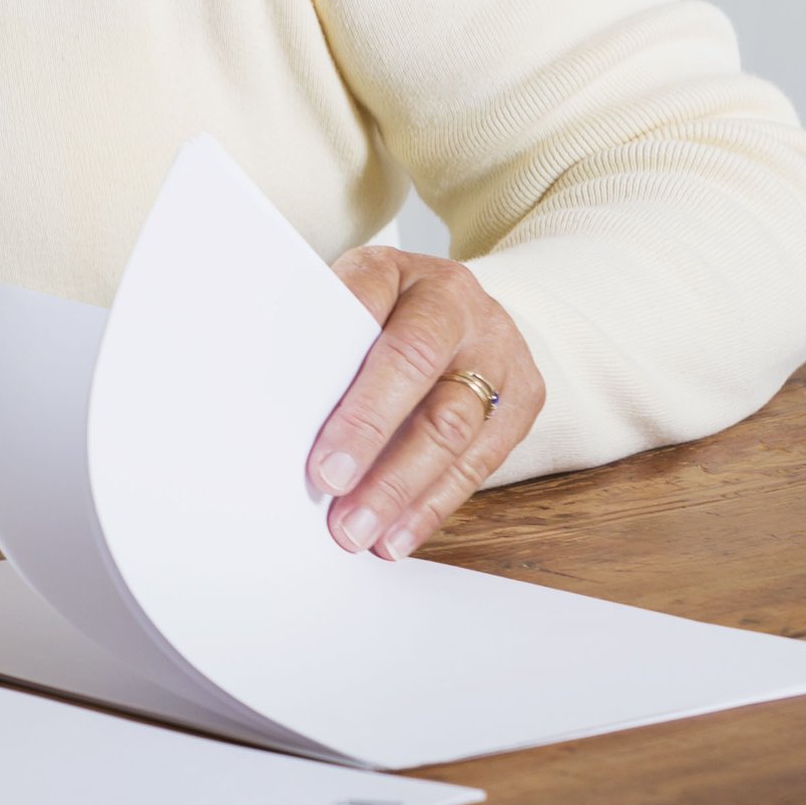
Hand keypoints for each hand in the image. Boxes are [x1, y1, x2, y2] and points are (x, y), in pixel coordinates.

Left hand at [309, 247, 545, 558]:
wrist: (461, 308)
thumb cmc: (379, 314)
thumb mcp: (344, 304)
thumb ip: (322, 345)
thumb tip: (282, 418)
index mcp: (397, 271)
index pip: (369, 318)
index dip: (348, 393)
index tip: (320, 455)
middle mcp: (457, 305)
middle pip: (417, 374)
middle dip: (373, 442)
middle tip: (335, 497)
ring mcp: (498, 349)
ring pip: (455, 426)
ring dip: (404, 488)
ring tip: (363, 532)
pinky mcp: (524, 397)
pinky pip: (480, 459)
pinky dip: (435, 502)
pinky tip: (401, 533)